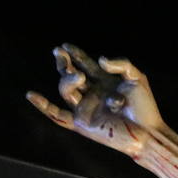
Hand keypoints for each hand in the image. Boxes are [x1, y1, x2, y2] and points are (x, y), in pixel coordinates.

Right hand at [26, 44, 162, 157]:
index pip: (84, 64)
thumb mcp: (136, 78)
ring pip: (66, 90)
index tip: (65, 46)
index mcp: (103, 82)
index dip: (74, 54)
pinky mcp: (82, 123)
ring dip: (68, 80)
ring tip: (79, 75)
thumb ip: (121, 64)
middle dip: (64, 62)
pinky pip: (58, 115)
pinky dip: (44, 106)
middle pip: (70, 75)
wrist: (147, 131)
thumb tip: (99, 59)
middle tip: (59, 52)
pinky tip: (30, 95)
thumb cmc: (145, 106)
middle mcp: (92, 93)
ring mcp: (85, 108)